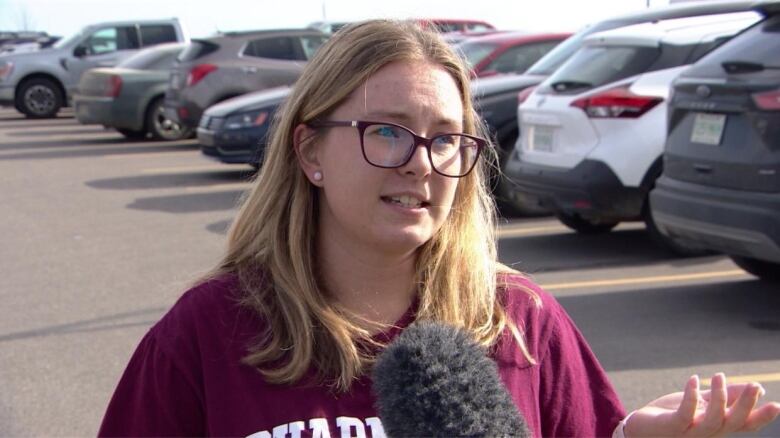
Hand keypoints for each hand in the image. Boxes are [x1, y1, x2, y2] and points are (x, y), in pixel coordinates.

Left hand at [625, 373, 779, 436]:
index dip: (761, 417)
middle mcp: (707, 433)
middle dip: (745, 405)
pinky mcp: (672, 427)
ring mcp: (690, 433)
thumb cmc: (672, 416)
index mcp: (717, 427)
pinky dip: (691, 396)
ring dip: (719, 397)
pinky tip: (693, 379)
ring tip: (718, 375)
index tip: (776, 405)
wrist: (641, 428)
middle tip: (754, 385)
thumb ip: (724, 397)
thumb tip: (756, 387)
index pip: (743, 425)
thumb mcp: (701, 403)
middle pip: (732, 423)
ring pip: (713, 420)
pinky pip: (685, 414)